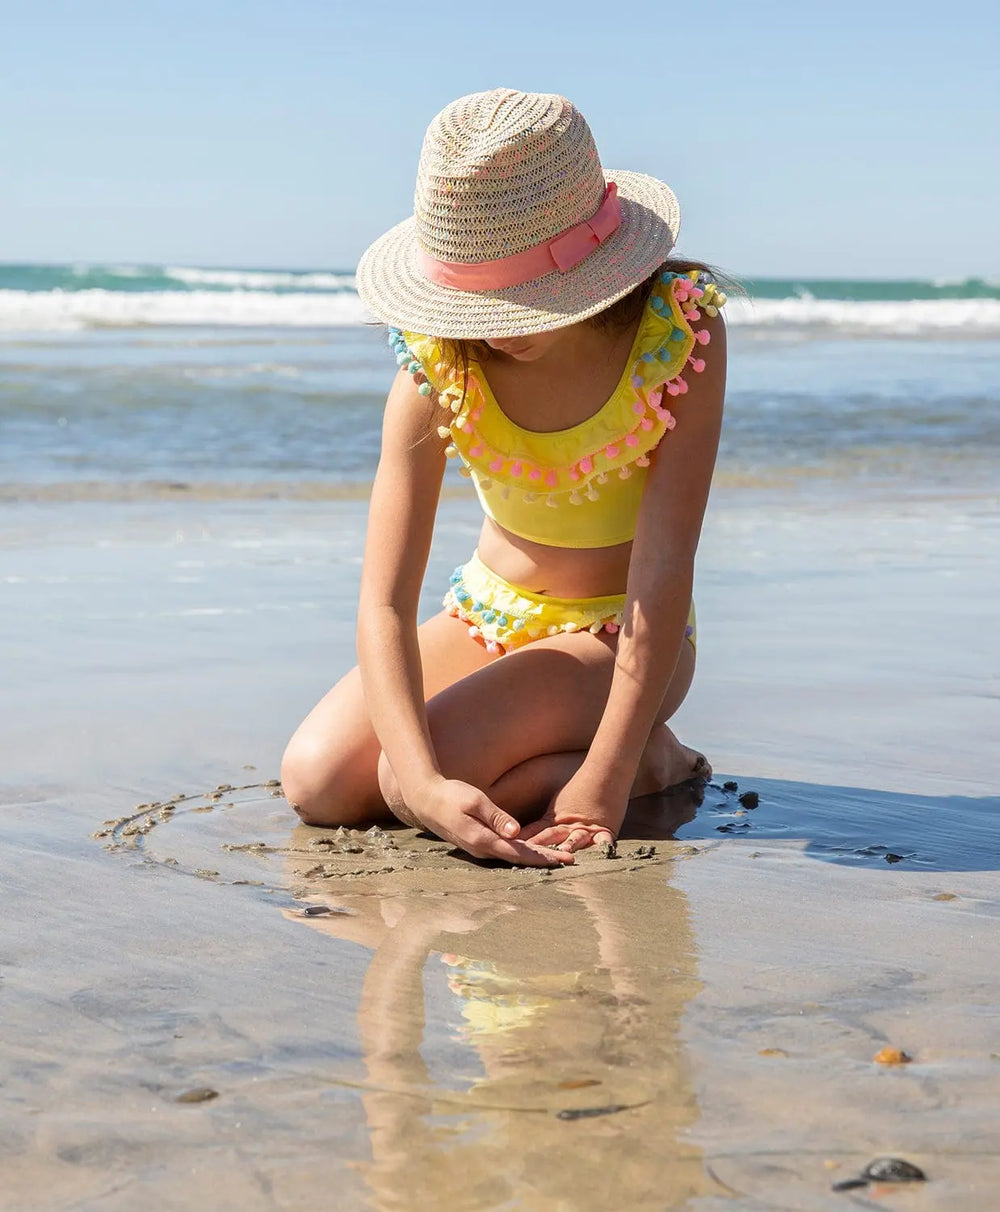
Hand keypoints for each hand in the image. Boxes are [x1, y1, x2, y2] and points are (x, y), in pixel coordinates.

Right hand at [410, 777, 574, 867]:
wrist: (426, 801)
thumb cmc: (450, 796)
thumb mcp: (474, 800)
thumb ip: (496, 816)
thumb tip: (517, 833)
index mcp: (483, 841)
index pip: (520, 854)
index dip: (543, 857)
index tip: (564, 859)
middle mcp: (482, 850)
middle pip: (519, 859)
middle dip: (544, 860)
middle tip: (571, 860)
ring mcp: (480, 850)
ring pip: (512, 857)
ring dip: (534, 858)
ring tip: (558, 857)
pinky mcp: (479, 844)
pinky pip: (505, 852)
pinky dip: (522, 853)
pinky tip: (534, 850)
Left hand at [519, 775, 626, 852]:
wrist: (605, 772)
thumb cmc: (581, 787)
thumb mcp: (557, 804)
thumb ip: (543, 821)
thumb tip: (519, 833)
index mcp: (554, 820)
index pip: (534, 831)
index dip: (522, 840)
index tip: (508, 848)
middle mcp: (568, 826)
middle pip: (550, 837)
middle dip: (538, 848)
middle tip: (526, 857)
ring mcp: (586, 829)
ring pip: (575, 839)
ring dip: (567, 847)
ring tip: (560, 854)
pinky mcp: (605, 830)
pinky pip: (604, 842)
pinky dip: (603, 849)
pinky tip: (601, 856)